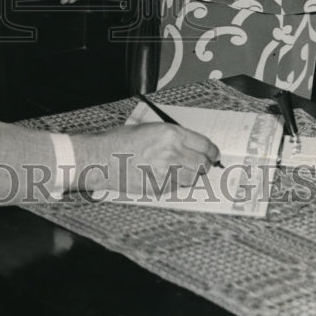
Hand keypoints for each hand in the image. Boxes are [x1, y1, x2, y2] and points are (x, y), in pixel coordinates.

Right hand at [74, 123, 219, 196]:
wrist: (101, 159)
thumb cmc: (120, 142)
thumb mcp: (148, 129)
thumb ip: (171, 136)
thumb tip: (189, 145)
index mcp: (170, 134)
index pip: (204, 144)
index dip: (212, 151)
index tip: (213, 154)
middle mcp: (172, 152)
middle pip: (202, 163)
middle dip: (204, 164)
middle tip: (201, 165)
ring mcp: (166, 171)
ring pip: (193, 177)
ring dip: (192, 175)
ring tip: (183, 171)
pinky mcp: (159, 187)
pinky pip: (177, 187)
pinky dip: (177, 183)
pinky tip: (166, 177)